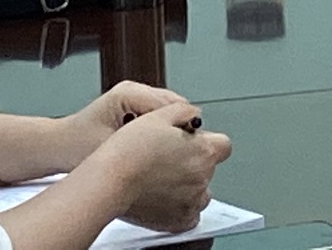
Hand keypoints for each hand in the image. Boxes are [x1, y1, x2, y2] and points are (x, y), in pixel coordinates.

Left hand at [57, 81, 190, 167]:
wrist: (58, 147)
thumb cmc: (76, 147)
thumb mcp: (111, 149)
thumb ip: (141, 145)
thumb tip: (170, 149)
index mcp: (128, 94)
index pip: (170, 105)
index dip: (182, 126)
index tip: (191, 146)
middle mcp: (133, 90)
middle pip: (174, 104)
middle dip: (180, 127)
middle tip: (187, 151)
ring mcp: (134, 97)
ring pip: (169, 110)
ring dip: (172, 129)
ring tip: (176, 152)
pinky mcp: (134, 107)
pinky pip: (159, 116)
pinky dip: (163, 131)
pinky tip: (162, 149)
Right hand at [100, 102, 232, 234]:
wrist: (109, 181)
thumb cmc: (129, 149)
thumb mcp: (159, 115)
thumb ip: (185, 110)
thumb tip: (193, 114)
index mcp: (203, 151)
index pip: (222, 145)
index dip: (207, 141)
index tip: (191, 143)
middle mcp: (202, 177)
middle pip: (208, 168)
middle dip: (193, 161)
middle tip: (167, 158)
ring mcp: (191, 201)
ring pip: (200, 191)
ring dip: (188, 184)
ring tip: (162, 178)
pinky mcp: (178, 221)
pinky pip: (189, 214)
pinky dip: (180, 206)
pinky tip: (163, 195)